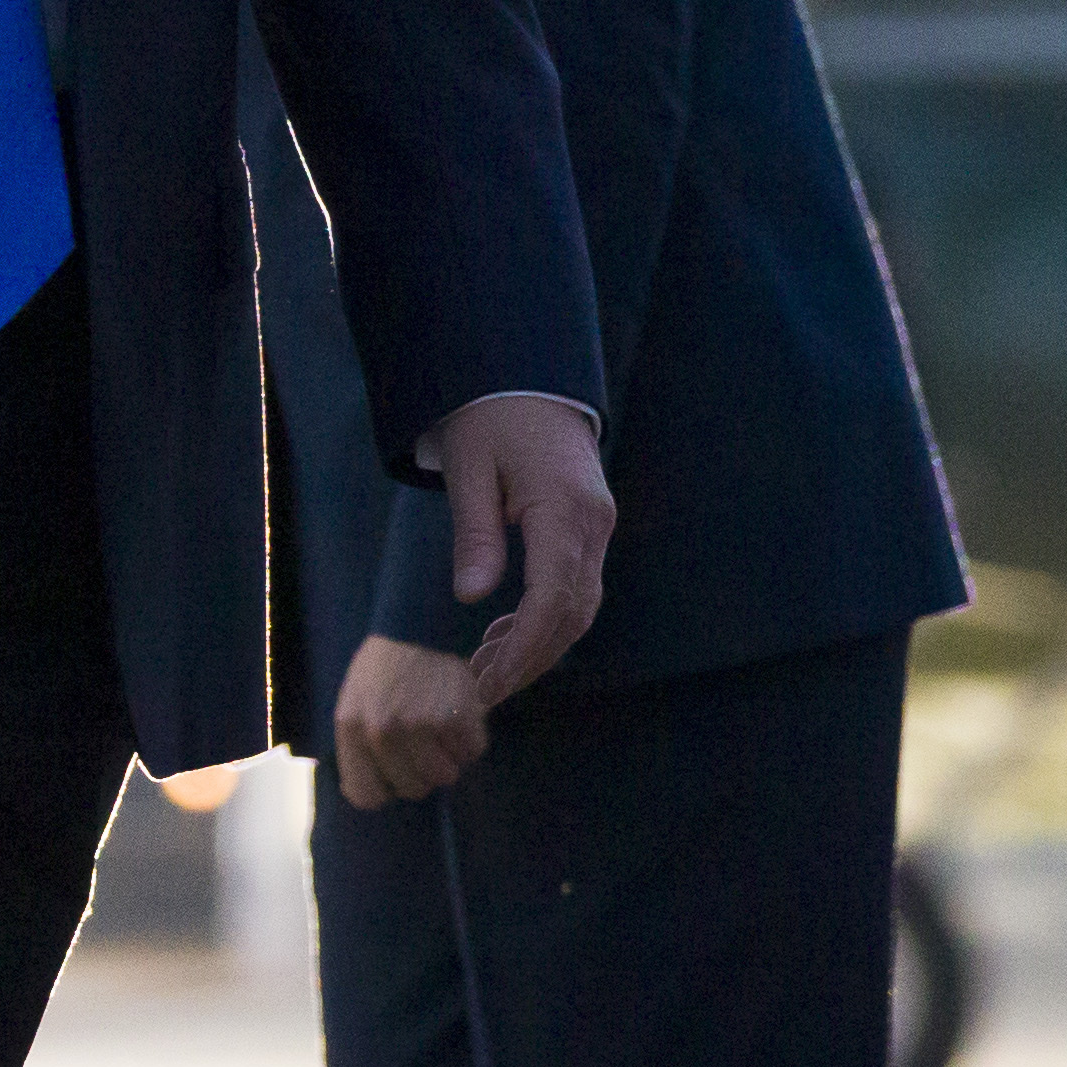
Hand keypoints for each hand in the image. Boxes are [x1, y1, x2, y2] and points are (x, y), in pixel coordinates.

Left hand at [332, 635, 487, 811]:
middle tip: (423, 738)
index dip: (384, 788)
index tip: (393, 773)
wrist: (421, 618)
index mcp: (351, 727)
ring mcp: (421, 726)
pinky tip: (459, 712)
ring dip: (448, 757)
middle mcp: (382, 731)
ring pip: (445, 777)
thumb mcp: (354, 698)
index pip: (366, 795)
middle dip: (420, 770)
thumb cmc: (386, 664)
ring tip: (441, 724)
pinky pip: (472, 753)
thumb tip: (362, 796)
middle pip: (412, 789)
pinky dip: (470, 739)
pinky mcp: (458, 717)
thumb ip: (356, 746)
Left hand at [440, 393, 614, 705]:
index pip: (553, 598)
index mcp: (565, 507)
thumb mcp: (469, 467)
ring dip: (538, 644)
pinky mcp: (590, 526)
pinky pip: (575, 585)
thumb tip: (471, 598)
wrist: (526, 375)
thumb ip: (474, 532)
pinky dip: (544, 619)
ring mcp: (597, 524)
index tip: (489, 682)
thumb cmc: (488, 415)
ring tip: (486, 672)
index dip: (524, 649)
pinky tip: (504, 636)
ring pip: (579, 605)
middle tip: (483, 691)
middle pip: (572, 612)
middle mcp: (593, 522)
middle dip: (530, 659)